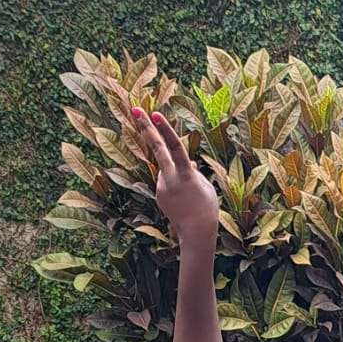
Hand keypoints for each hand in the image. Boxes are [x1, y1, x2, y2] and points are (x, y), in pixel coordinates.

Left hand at [131, 107, 218, 242]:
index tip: (155, 114)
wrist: (196, 232)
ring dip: (178, 178)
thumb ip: (194, 172)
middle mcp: (170, 178)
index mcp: (186, 174)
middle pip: (157, 148)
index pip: (175, 146)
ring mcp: (162, 186)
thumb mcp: (205, 186)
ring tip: (188, 197)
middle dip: (146, 127)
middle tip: (135, 109)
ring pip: (169, 171)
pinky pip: (167, 184)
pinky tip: (183, 202)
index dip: (165, 129)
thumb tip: (189, 164)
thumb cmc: (207, 207)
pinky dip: (176, 189)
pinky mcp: (158, 194)